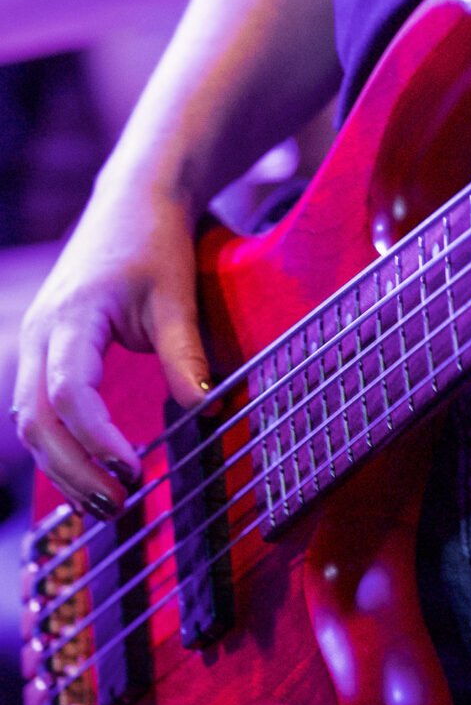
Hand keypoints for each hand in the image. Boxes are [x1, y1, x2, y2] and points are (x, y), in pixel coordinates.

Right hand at [12, 174, 210, 515]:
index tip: (132, 469)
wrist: (133, 198)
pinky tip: (90, 474)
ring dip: (64, 466)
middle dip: (74, 469)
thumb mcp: (176, 293)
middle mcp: (41, 332)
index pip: (68, 392)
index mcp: (71, 316)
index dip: (95, 437)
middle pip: (37, 419)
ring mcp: (36, 341)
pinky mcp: (44, 349)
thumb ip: (184, 353)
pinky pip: (37, 409)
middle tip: (120, 506)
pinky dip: (59, 446)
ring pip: (31, 421)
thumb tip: (205, 409)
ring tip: (110, 503)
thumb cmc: (155, 240)